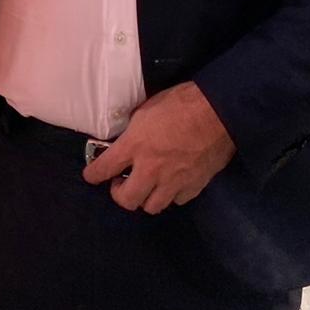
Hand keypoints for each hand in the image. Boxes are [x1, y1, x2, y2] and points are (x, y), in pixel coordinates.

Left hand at [83, 81, 234, 213]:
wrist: (218, 112)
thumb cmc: (181, 103)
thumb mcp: (146, 110)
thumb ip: (134, 131)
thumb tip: (128, 139)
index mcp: (135, 146)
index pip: (104, 168)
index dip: (93, 175)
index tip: (90, 177)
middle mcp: (150, 169)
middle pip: (127, 200)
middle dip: (120, 194)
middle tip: (122, 182)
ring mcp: (173, 181)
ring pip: (152, 206)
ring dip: (146, 198)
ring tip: (147, 186)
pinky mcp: (194, 186)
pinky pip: (177, 200)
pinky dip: (172, 194)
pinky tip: (172, 184)